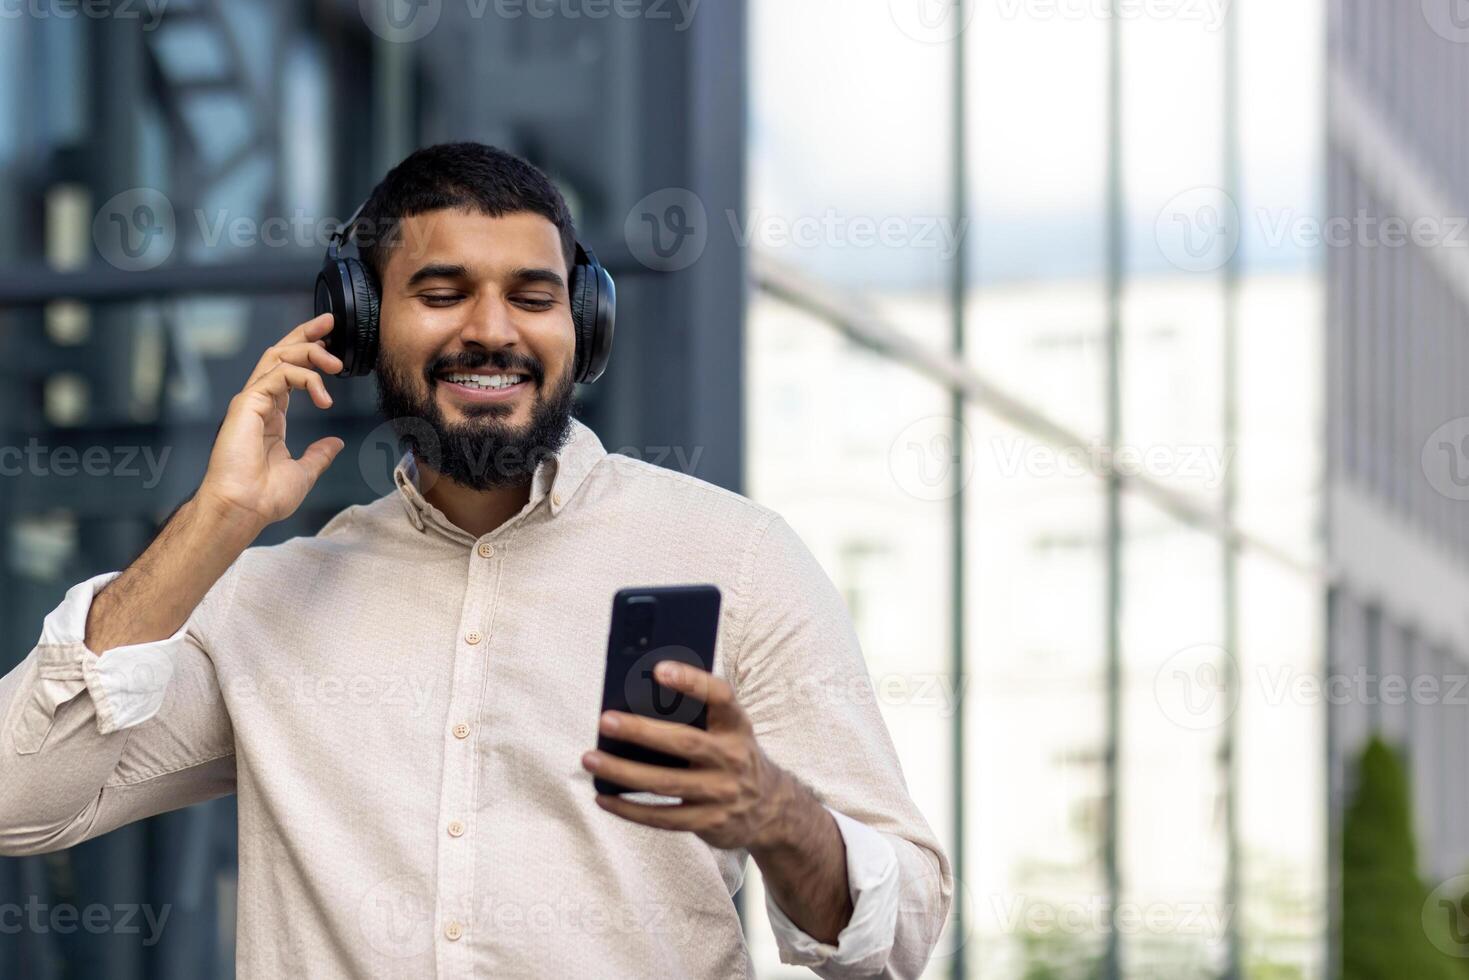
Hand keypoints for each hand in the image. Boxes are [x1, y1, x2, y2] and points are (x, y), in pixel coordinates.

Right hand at [197, 313, 345, 531]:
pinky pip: (278, 375)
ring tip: (335, 363)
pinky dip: (305, 378)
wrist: (243, 509)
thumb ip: (318, 454)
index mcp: (270, 415)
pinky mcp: (247, 404)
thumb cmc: (263, 497)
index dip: (307, 352)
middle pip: (280, 354)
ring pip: (278, 357)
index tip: (329, 340)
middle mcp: (259, 403)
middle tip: (330, 324)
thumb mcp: (303, 472)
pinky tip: (323, 396)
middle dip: (305, 334)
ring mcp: (251, 401)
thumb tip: (335, 444)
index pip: (288, 371)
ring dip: (309, 352)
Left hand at [581, 661, 796, 851]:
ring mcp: (721, 793)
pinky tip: (604, 798)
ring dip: (623, 772)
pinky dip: (629, 809)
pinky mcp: (709, 822)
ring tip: (590, 759)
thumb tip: (637, 703)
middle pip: (684, 742)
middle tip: (605, 720)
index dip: (692, 682)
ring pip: (666, 783)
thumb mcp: (728, 732)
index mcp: (736, 726)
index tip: (659, 669)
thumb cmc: (731, 756)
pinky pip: (663, 818)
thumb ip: (697, 717)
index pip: (720, 696)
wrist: (769, 809)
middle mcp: (732, 757)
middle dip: (641, 731)